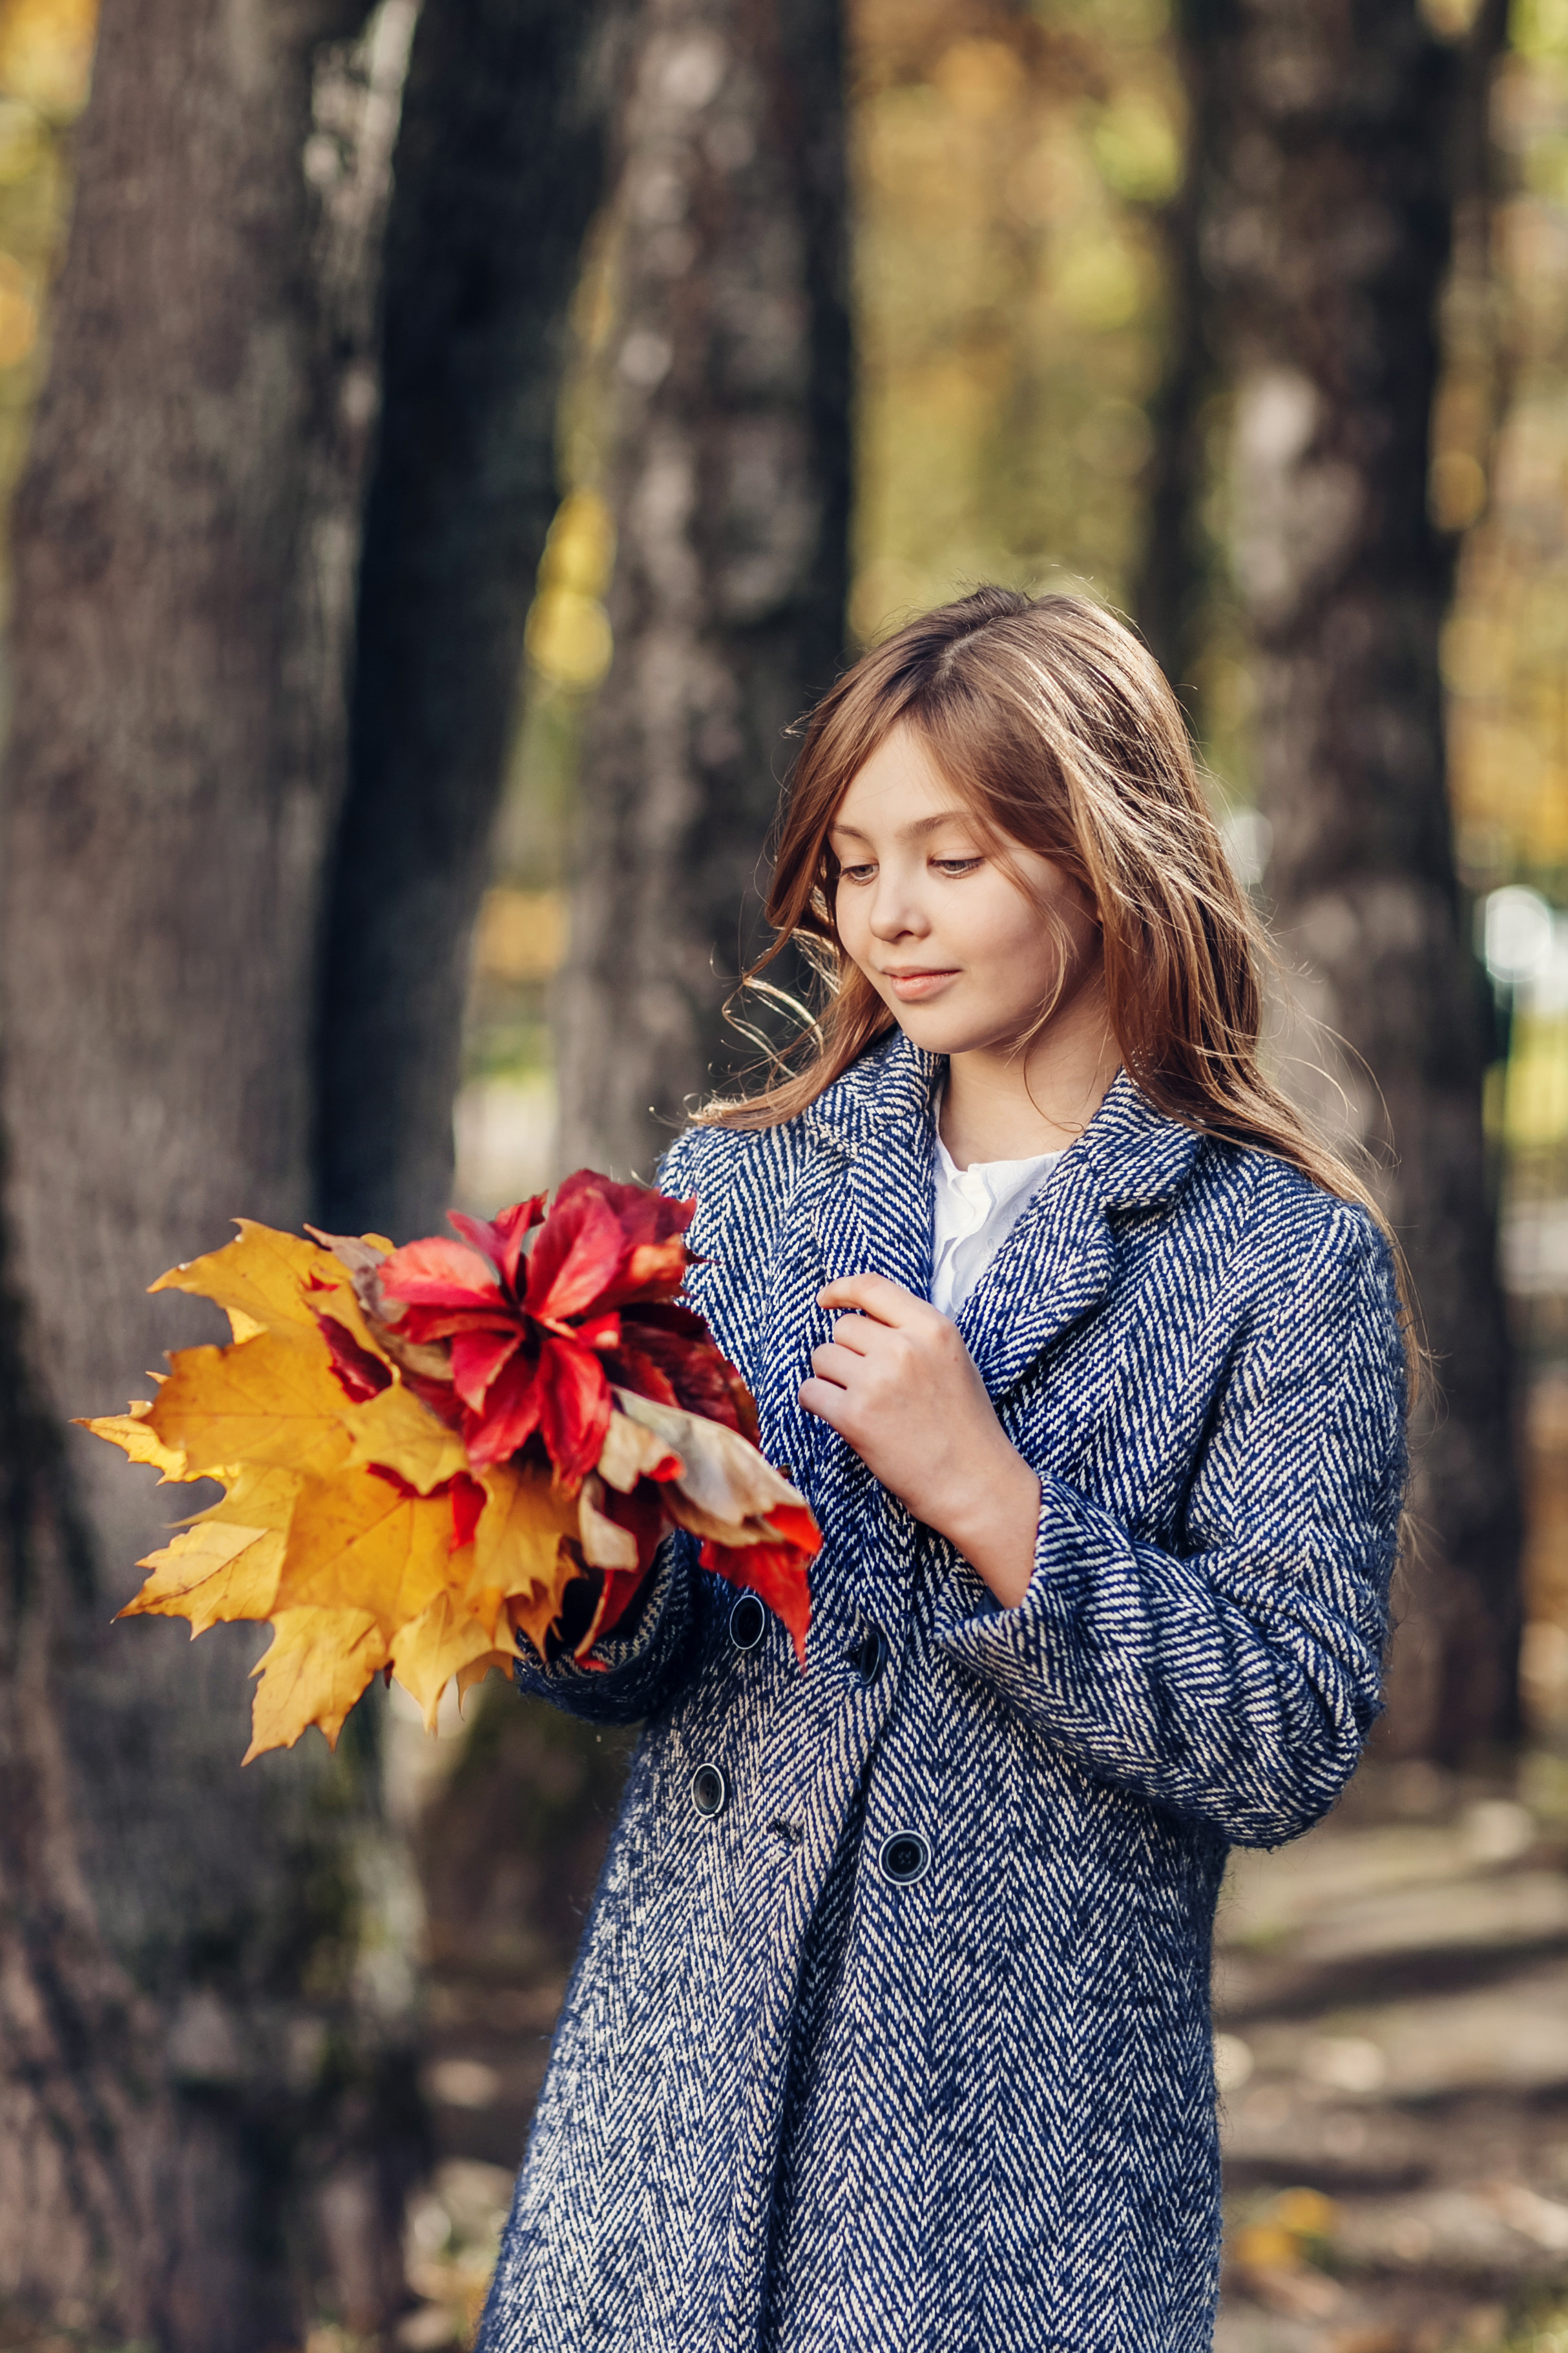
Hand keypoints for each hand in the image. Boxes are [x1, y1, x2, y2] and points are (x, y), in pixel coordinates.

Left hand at [800, 1272, 1040, 1607]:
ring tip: (865, 1404)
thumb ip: (913, 1333)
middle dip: (847, 1353)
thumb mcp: (953, 1360)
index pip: (871, 1286)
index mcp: (934, 1328)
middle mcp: (904, 1347)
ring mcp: (878, 1380)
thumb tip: (858, 1318)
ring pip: (822, 1357)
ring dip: (832, 1379)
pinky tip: (844, 1419)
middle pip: (842, 1328)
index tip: (826, 1301)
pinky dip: (818, 1404)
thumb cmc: (965, 1426)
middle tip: (871, 1385)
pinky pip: (810, 1392)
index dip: (841, 1290)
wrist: (975, 1483)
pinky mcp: (855, 1415)